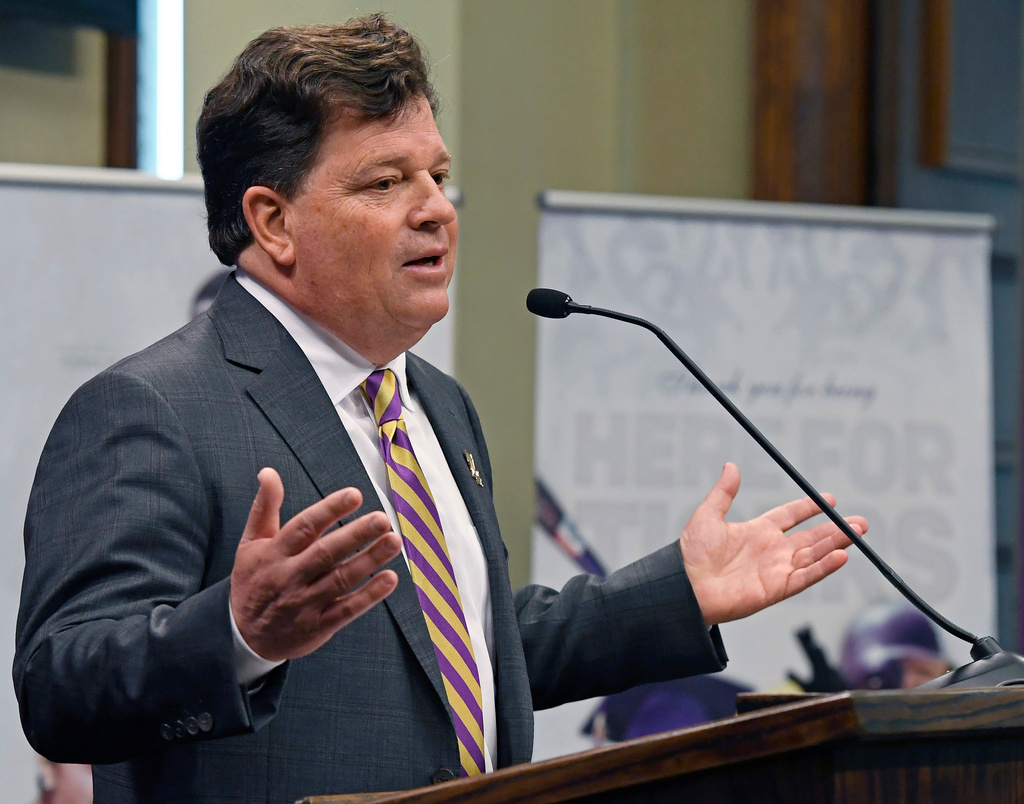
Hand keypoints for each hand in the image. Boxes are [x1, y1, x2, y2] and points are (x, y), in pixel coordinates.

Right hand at [230, 467, 401, 661]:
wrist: (242, 636)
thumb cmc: (253, 581)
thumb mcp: (250, 543)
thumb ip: (264, 507)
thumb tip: (268, 472)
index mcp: (274, 553)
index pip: (304, 527)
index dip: (330, 510)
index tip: (354, 495)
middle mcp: (289, 577)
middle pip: (326, 553)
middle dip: (356, 535)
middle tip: (382, 518)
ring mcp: (304, 603)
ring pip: (340, 580)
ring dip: (369, 560)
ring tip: (393, 541)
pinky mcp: (318, 627)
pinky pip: (347, 610)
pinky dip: (369, 596)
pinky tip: (390, 579)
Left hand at [680, 463, 866, 625]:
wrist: (685, 586)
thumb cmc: (691, 554)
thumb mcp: (708, 516)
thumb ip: (723, 493)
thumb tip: (730, 466)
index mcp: (756, 532)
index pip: (790, 516)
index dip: (808, 507)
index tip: (830, 498)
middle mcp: (771, 550)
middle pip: (810, 537)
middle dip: (835, 528)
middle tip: (859, 521)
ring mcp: (776, 570)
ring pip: (814, 555)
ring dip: (836, 544)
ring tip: (857, 532)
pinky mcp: (777, 588)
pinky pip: (806, 576)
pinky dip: (824, 567)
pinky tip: (841, 556)